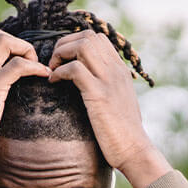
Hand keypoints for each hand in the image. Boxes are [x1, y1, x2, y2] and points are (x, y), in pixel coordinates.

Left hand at [48, 30, 170, 187]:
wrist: (134, 150)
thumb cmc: (122, 133)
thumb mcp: (117, 102)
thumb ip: (106, 87)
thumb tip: (88, 84)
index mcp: (120, 70)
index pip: (97, 38)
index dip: (74, 43)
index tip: (63, 61)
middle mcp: (116, 70)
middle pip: (88, 36)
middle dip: (64, 44)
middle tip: (54, 64)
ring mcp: (108, 81)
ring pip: (82, 46)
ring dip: (61, 54)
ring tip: (53, 71)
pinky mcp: (99, 95)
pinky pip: (75, 69)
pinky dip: (59, 72)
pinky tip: (54, 83)